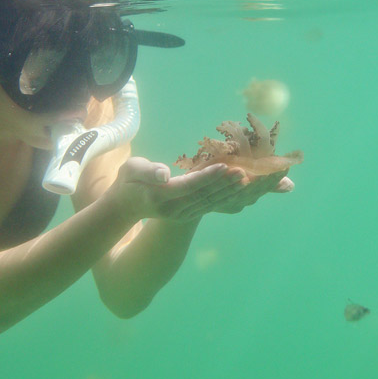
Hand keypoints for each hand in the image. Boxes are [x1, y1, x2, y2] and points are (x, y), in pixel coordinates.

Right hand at [110, 156, 293, 224]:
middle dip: (229, 183)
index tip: (227, 165)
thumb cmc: (127, 181)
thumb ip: (148, 171)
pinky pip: (213, 204)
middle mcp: (177, 208)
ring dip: (233, 190)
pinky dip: (229, 195)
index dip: (210, 176)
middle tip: (249, 170)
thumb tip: (163, 174)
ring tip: (252, 177)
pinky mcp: (190, 213)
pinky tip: (244, 186)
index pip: (190, 186)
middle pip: (207, 195)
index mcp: (163, 196)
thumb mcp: (131, 170)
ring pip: (213, 201)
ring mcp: (184, 213)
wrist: (125, 206)